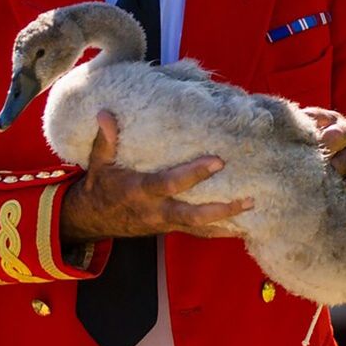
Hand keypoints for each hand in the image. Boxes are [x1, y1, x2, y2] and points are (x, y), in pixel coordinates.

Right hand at [60, 111, 252, 242]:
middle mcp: (156, 211)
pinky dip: (219, 230)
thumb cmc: (101, 185)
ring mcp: (164, 223)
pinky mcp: (169, 228)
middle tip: (248, 198)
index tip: (218, 161)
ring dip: (226, 220)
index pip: (170, 184)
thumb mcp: (99, 162)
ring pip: (199, 227)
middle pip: (193, 215)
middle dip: (221, 208)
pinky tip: (242, 226)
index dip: (194, 174)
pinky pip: (197, 232)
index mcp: (140, 191)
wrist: (93, 220)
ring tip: (252, 209)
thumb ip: (106, 139)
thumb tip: (105, 113)